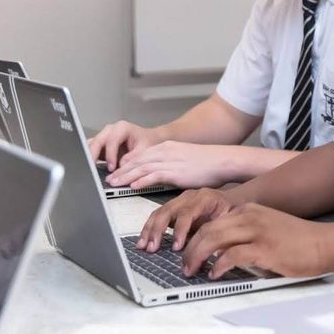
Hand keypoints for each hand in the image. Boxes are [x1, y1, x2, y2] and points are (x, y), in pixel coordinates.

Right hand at [87, 120, 161, 170]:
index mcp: (122, 128)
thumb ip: (133, 156)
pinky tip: (90, 169)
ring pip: (90, 145)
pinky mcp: (100, 145)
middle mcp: (110, 130)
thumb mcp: (144, 148)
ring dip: (89, 157)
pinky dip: (89, 159)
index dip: (110, 154)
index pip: (111, 140)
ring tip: (89, 171)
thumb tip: (121, 166)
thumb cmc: (147, 141)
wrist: (148, 140)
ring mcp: (103, 137)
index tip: (111, 167)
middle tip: (93, 170)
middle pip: (97, 141)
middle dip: (93, 156)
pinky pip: (90, 150)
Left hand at [107, 141, 234, 189]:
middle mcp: (166, 151)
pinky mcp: (176, 171)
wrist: (224, 160)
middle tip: (109, 179)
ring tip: (115, 184)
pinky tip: (132, 186)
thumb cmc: (209, 163)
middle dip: (121, 170)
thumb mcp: (186, 160)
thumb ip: (171, 165)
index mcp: (168, 147)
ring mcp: (170, 160)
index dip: (127, 163)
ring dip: (126, 176)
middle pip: (137, 160)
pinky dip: (141, 180)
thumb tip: (162, 175)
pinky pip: (154, 175)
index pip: (141, 154)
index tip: (117, 170)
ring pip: (142, 167)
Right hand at [136, 188, 236, 251]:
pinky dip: (149, 229)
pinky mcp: (174, 207)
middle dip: (158, 230)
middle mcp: (189, 197)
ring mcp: (180, 201)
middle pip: (168, 210)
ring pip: (160, 213)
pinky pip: (157, 216)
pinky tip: (144, 241)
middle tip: (153, 248)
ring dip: (150, 230)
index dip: (180, 229)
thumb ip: (218, 232)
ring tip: (144, 246)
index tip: (177, 246)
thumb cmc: (230, 211)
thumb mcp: (229, 220)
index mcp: (204, 198)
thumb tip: (212, 251)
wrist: (232, 200)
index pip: (188, 212)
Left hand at [183, 203, 330, 278]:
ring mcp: (257, 232)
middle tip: (184, 265)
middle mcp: (250, 217)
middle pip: (208, 229)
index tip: (187, 253)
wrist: (323, 243)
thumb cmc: (298, 241)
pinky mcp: (264, 249)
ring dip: (198, 257)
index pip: (212, 222)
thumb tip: (219, 252)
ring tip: (192, 271)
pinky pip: (232, 255)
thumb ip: (244, 235)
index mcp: (249, 211)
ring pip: (214, 239)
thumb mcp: (267, 228)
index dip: (195, 238)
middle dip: (191, 249)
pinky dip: (218, 265)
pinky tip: (215, 274)